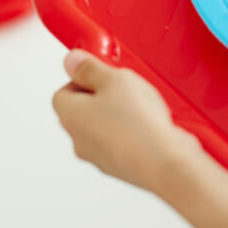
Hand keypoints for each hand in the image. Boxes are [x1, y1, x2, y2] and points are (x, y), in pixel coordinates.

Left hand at [52, 50, 198, 191]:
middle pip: (83, 109)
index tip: (103, 71)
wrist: (163, 161)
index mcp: (70, 115)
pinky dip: (132, 132)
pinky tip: (151, 124)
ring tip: (142, 105)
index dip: (84, 78)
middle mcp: (79, 139)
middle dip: (103, 95)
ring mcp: (99, 156)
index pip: (63, 90)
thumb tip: (72, 61)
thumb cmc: (137, 124)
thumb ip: (89, 68)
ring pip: (103, 126)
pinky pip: (121, 141)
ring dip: (119, 114)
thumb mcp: (115, 79)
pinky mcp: (120, 166)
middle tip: (125, 86)